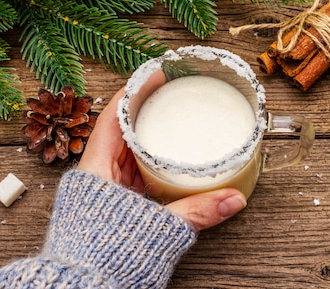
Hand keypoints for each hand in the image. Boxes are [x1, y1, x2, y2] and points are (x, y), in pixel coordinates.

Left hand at [77, 78, 246, 231]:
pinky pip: (132, 172)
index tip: (158, 73)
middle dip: (148, 110)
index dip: (135, 91)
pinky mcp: (112, 204)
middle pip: (121, 129)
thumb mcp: (156, 228)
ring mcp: (103, 189)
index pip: (113, 116)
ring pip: (127, 150)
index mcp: (96, 170)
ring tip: (175, 119)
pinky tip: (168, 159)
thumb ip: (196, 212)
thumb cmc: (103, 256)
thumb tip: (233, 199)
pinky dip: (150, 160)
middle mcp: (96, 174)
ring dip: (149, 134)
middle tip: (174, 93)